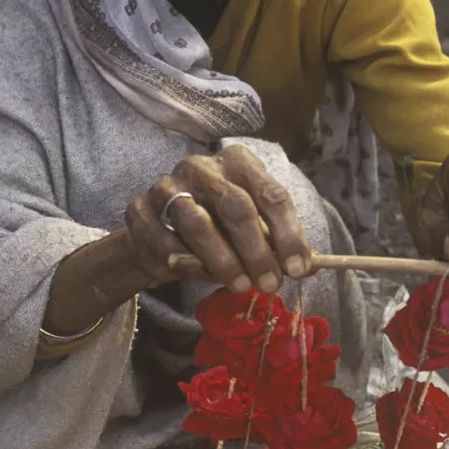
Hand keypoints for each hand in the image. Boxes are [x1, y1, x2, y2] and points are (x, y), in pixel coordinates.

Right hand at [124, 143, 311, 292]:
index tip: (298, 268)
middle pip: (236, 206)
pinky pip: (167, 243)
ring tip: (240, 286)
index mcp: (237, 163)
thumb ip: (275, 243)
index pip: (271, 194)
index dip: (288, 234)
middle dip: (257, 251)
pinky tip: (200, 276)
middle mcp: (202, 167)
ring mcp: (167, 185)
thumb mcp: (250, 231)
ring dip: (224, 261)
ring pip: (199, 224)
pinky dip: (187, 265)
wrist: (157, 235)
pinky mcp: (140, 210)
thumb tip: (307, 268)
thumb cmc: (215, 228)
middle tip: (269, 284)